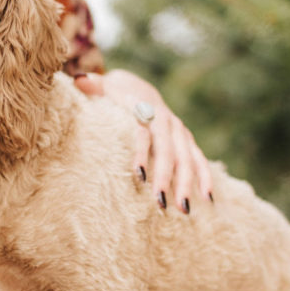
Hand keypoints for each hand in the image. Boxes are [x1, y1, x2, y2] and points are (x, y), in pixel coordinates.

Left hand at [74, 69, 212, 212]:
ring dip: (187, 184)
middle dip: (166, 177)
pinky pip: (200, 160)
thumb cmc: (117, 95)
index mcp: (147, 109)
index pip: (144, 133)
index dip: (142, 153)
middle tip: (161, 202)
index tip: (138, 175)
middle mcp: (167, 121)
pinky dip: (206, 178)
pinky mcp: (187, 141)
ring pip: (187, 159)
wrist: (141, 89)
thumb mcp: (106, 87)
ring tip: (184, 209)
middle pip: (169, 151)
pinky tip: (208, 199)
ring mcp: (179, 132)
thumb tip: (80, 81)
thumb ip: (95, 86)